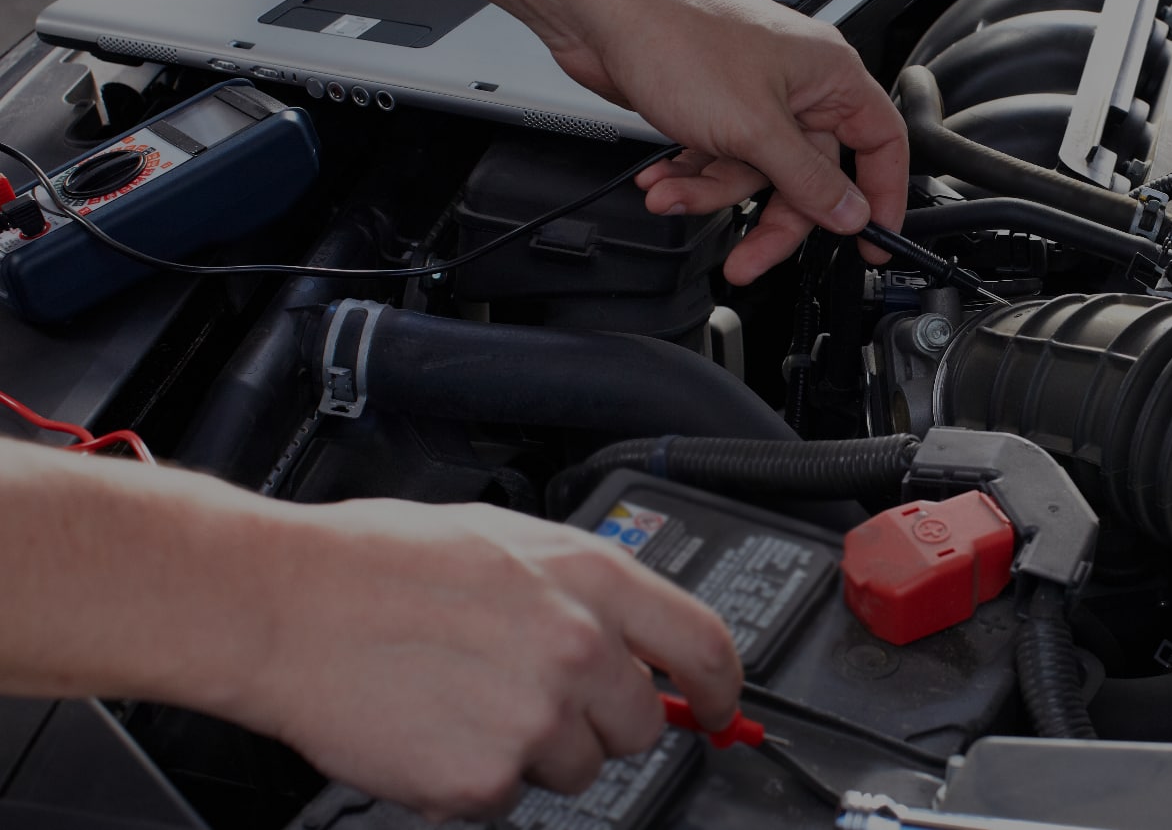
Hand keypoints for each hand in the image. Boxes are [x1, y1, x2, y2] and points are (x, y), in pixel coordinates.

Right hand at [234, 499, 741, 818]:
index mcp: (592, 580)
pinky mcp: (485, 779)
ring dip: (536, 752)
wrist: (284, 606)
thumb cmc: (378, 561)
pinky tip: (434, 729)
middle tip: (535, 697)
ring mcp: (535, 720)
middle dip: (600, 722)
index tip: (716, 703)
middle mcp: (578, 651)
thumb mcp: (507, 539)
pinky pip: (508, 799)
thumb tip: (631, 630)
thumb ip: (582, 588)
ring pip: (577, 769)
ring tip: (467, 702)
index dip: (720, 685)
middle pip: (641, 726)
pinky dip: (476, 780)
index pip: (703, 645)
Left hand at [548, 0, 908, 284]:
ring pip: (756, 175)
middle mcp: (799, 86)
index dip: (881, 196)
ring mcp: (755, 97)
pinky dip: (691, 176)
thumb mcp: (755, 130)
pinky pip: (720, 160)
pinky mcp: (716, 107)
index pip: (881, 144)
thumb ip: (808, 180)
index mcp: (829, 75)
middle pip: (810, 177)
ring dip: (712, 194)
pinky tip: (663, 179)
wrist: (601, 15)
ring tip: (673, 195)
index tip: (871, 240)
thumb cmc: (678, 40)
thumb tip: (850, 213)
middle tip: (750, 258)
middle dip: (773, 220)